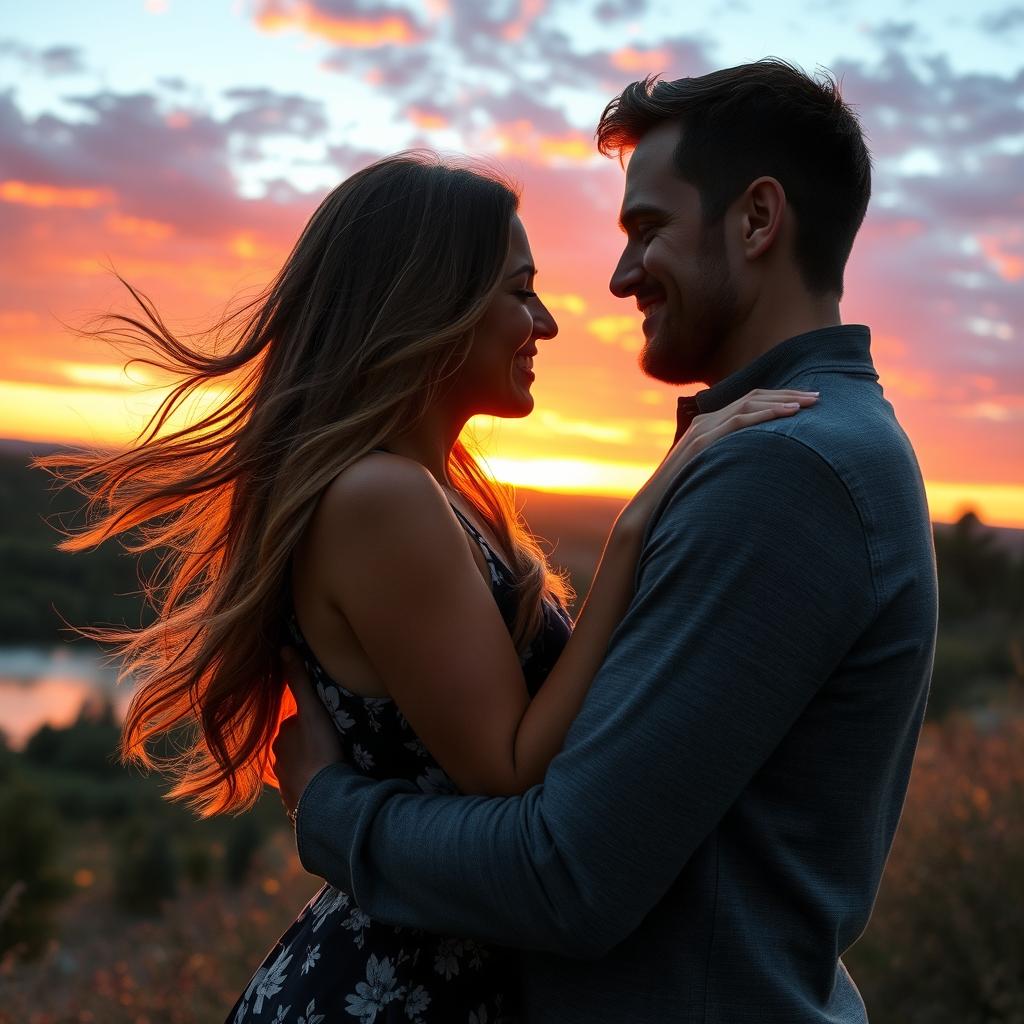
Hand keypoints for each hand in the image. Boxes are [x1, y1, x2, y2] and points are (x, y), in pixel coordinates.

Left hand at [271, 647, 344, 822]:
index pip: (294, 724)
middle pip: (294, 747)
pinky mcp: (296, 805)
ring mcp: (285, 785)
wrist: (324, 799)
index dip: (309, 722)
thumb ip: (298, 680)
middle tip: (331, 745)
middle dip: (307, 746)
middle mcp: (277, 761)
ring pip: (298, 770)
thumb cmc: (319, 750)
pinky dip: (313, 788)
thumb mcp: (312, 710)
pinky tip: (326, 789)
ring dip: (310, 768)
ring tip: (330, 769)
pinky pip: (304, 792)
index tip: (326, 725)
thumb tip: (283, 648)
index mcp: (280, 738)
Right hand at [626, 389, 819, 521]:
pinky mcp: (703, 442)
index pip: (748, 402)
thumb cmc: (681, 498)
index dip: (779, 399)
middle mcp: (705, 421)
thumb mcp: (709, 474)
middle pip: (753, 397)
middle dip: (788, 395)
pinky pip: (740, 420)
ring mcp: (703, 429)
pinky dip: (768, 413)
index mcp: (707, 426)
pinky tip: (790, 413)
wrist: (650, 510)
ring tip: (811, 403)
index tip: (806, 403)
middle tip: (819, 397)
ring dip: (784, 401)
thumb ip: (728, 462)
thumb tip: (755, 469)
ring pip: (750, 403)